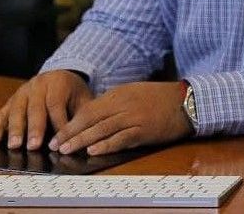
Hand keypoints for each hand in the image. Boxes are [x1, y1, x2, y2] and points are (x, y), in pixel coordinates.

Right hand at [0, 70, 92, 150]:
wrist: (61, 75)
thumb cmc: (73, 92)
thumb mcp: (83, 98)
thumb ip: (81, 116)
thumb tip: (81, 138)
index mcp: (58, 83)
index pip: (56, 104)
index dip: (57, 123)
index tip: (59, 141)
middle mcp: (38, 85)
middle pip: (35, 107)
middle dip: (34, 128)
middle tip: (34, 146)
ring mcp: (22, 92)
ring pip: (17, 110)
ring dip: (15, 129)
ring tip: (15, 145)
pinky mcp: (11, 100)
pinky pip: (3, 113)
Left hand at [49, 81, 192, 155]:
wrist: (187, 100)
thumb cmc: (160, 98)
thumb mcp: (134, 93)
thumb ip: (115, 103)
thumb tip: (93, 116)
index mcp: (119, 94)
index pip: (88, 109)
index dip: (71, 123)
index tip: (58, 134)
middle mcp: (124, 104)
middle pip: (91, 119)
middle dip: (71, 133)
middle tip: (55, 145)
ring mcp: (134, 117)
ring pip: (102, 129)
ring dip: (82, 140)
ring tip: (67, 149)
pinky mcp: (144, 130)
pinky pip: (121, 138)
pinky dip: (106, 145)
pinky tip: (94, 150)